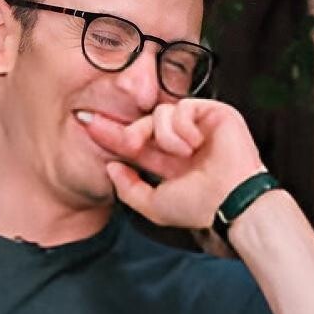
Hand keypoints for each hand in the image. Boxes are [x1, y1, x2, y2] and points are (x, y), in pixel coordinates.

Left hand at [80, 98, 267, 229]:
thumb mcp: (153, 204)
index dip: (109, 132)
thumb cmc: (199, 206)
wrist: (230, 201)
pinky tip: (194, 143)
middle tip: (134, 145)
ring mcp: (198, 126)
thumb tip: (110, 167)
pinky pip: (181, 107)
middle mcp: (181, 141)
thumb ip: (128, 188)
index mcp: (168, 160)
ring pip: (159, 112)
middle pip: (141, 122)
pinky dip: (181, 127)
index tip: (83, 121)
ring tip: (184, 154)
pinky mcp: (214, 113)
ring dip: (165, 136)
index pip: (133, 140)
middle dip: (130, 132)